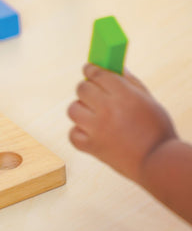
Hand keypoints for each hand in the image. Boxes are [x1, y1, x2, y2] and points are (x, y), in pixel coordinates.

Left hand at [67, 63, 176, 181]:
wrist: (157, 162)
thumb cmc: (156, 129)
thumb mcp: (149, 100)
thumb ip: (130, 82)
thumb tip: (116, 68)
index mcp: (124, 95)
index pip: (97, 74)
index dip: (91, 69)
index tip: (88, 68)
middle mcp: (107, 109)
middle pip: (81, 88)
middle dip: (86, 88)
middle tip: (92, 92)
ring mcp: (96, 129)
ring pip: (73, 109)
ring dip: (80, 109)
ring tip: (92, 114)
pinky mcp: (91, 146)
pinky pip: (72, 133)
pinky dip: (78, 132)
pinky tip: (90, 132)